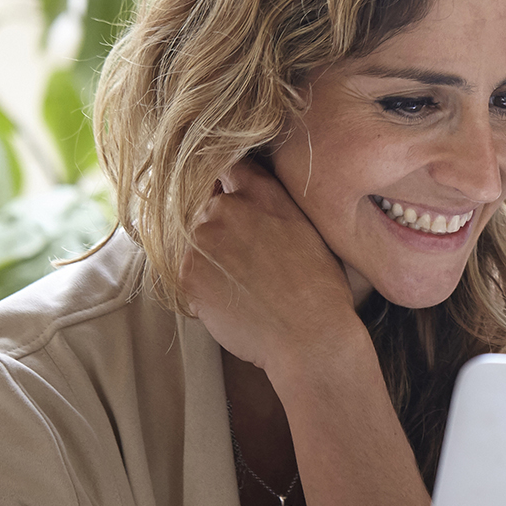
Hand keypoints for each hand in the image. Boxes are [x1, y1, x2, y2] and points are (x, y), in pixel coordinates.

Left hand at [181, 158, 367, 373]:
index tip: (232, 199)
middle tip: (244, 258)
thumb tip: (244, 189)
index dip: (228, 184)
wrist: (310, 337)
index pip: (228, 168)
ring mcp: (201, 240)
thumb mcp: (306, 227)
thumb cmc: (319, 287)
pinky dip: (202, 283)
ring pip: (192, 238)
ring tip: (241, 282)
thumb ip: (271, 201)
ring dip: (208, 255)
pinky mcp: (187, 274)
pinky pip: (186, 270)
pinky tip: (232, 297)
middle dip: (218, 225)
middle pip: (204, 205)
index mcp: (260, 192)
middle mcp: (225, 208)